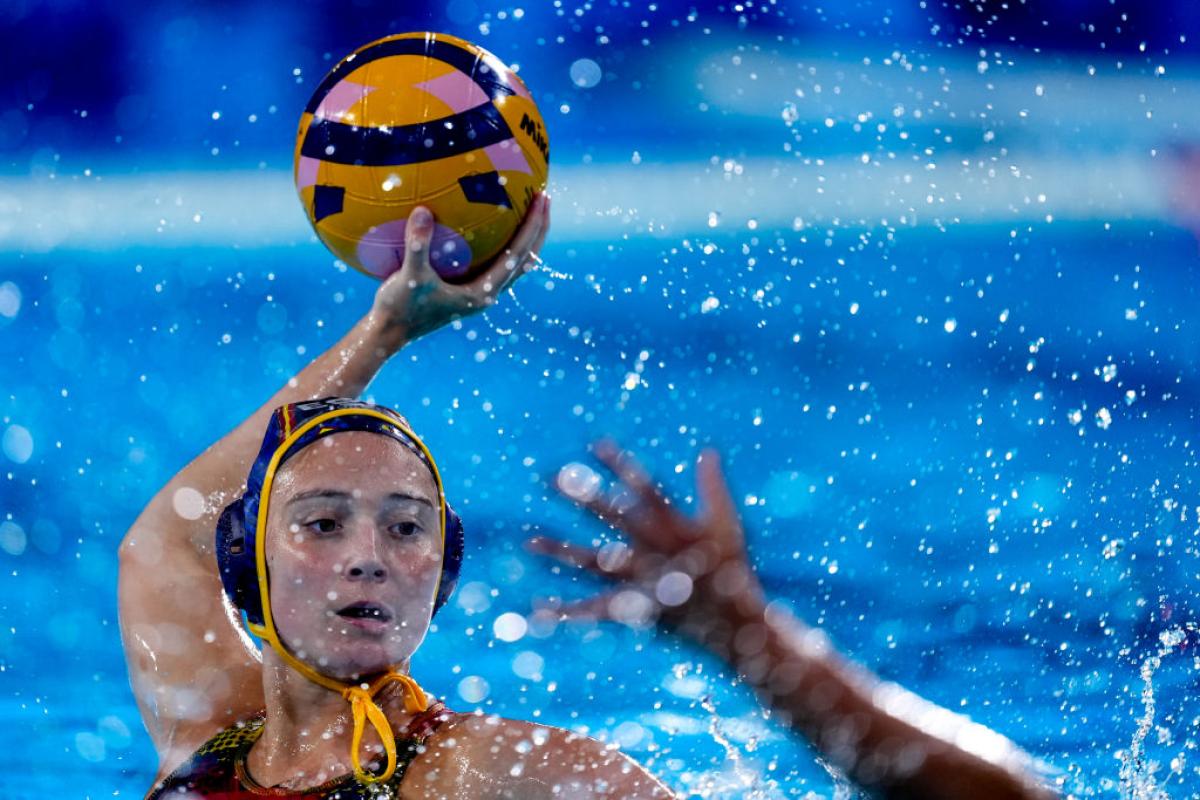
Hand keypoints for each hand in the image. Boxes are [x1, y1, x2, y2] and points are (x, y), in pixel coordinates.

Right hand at [369, 193, 550, 343]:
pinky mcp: (467, 289)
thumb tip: (422, 211)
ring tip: (528, 209)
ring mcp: (479, 292)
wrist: (389, 333)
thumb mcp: (409, 277)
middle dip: (538, 229)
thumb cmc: (400, 307)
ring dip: (525, 238)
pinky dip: (501, 242)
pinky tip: (491, 223)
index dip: (532, 226)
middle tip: (543, 196)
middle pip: (526, 259)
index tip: (540, 198)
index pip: (518, 254)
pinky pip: (493, 261)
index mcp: (483, 293)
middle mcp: (488, 294)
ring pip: (514, 263)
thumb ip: (417, 246)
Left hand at [528, 441, 767, 655]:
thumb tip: (708, 450)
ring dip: (561, 551)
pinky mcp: (635, 609)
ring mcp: (642, 580)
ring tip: (528, 541)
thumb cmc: (732, 568)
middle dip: (583, 496)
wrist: (738, 624)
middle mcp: (654, 550)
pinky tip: (539, 608)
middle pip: (612, 518)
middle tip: (552, 477)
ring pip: (594, 562)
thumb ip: (713, 487)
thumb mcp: (727, 524)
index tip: (595, 443)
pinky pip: (595, 610)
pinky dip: (567, 611)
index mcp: (676, 527)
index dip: (621, 465)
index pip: (645, 488)